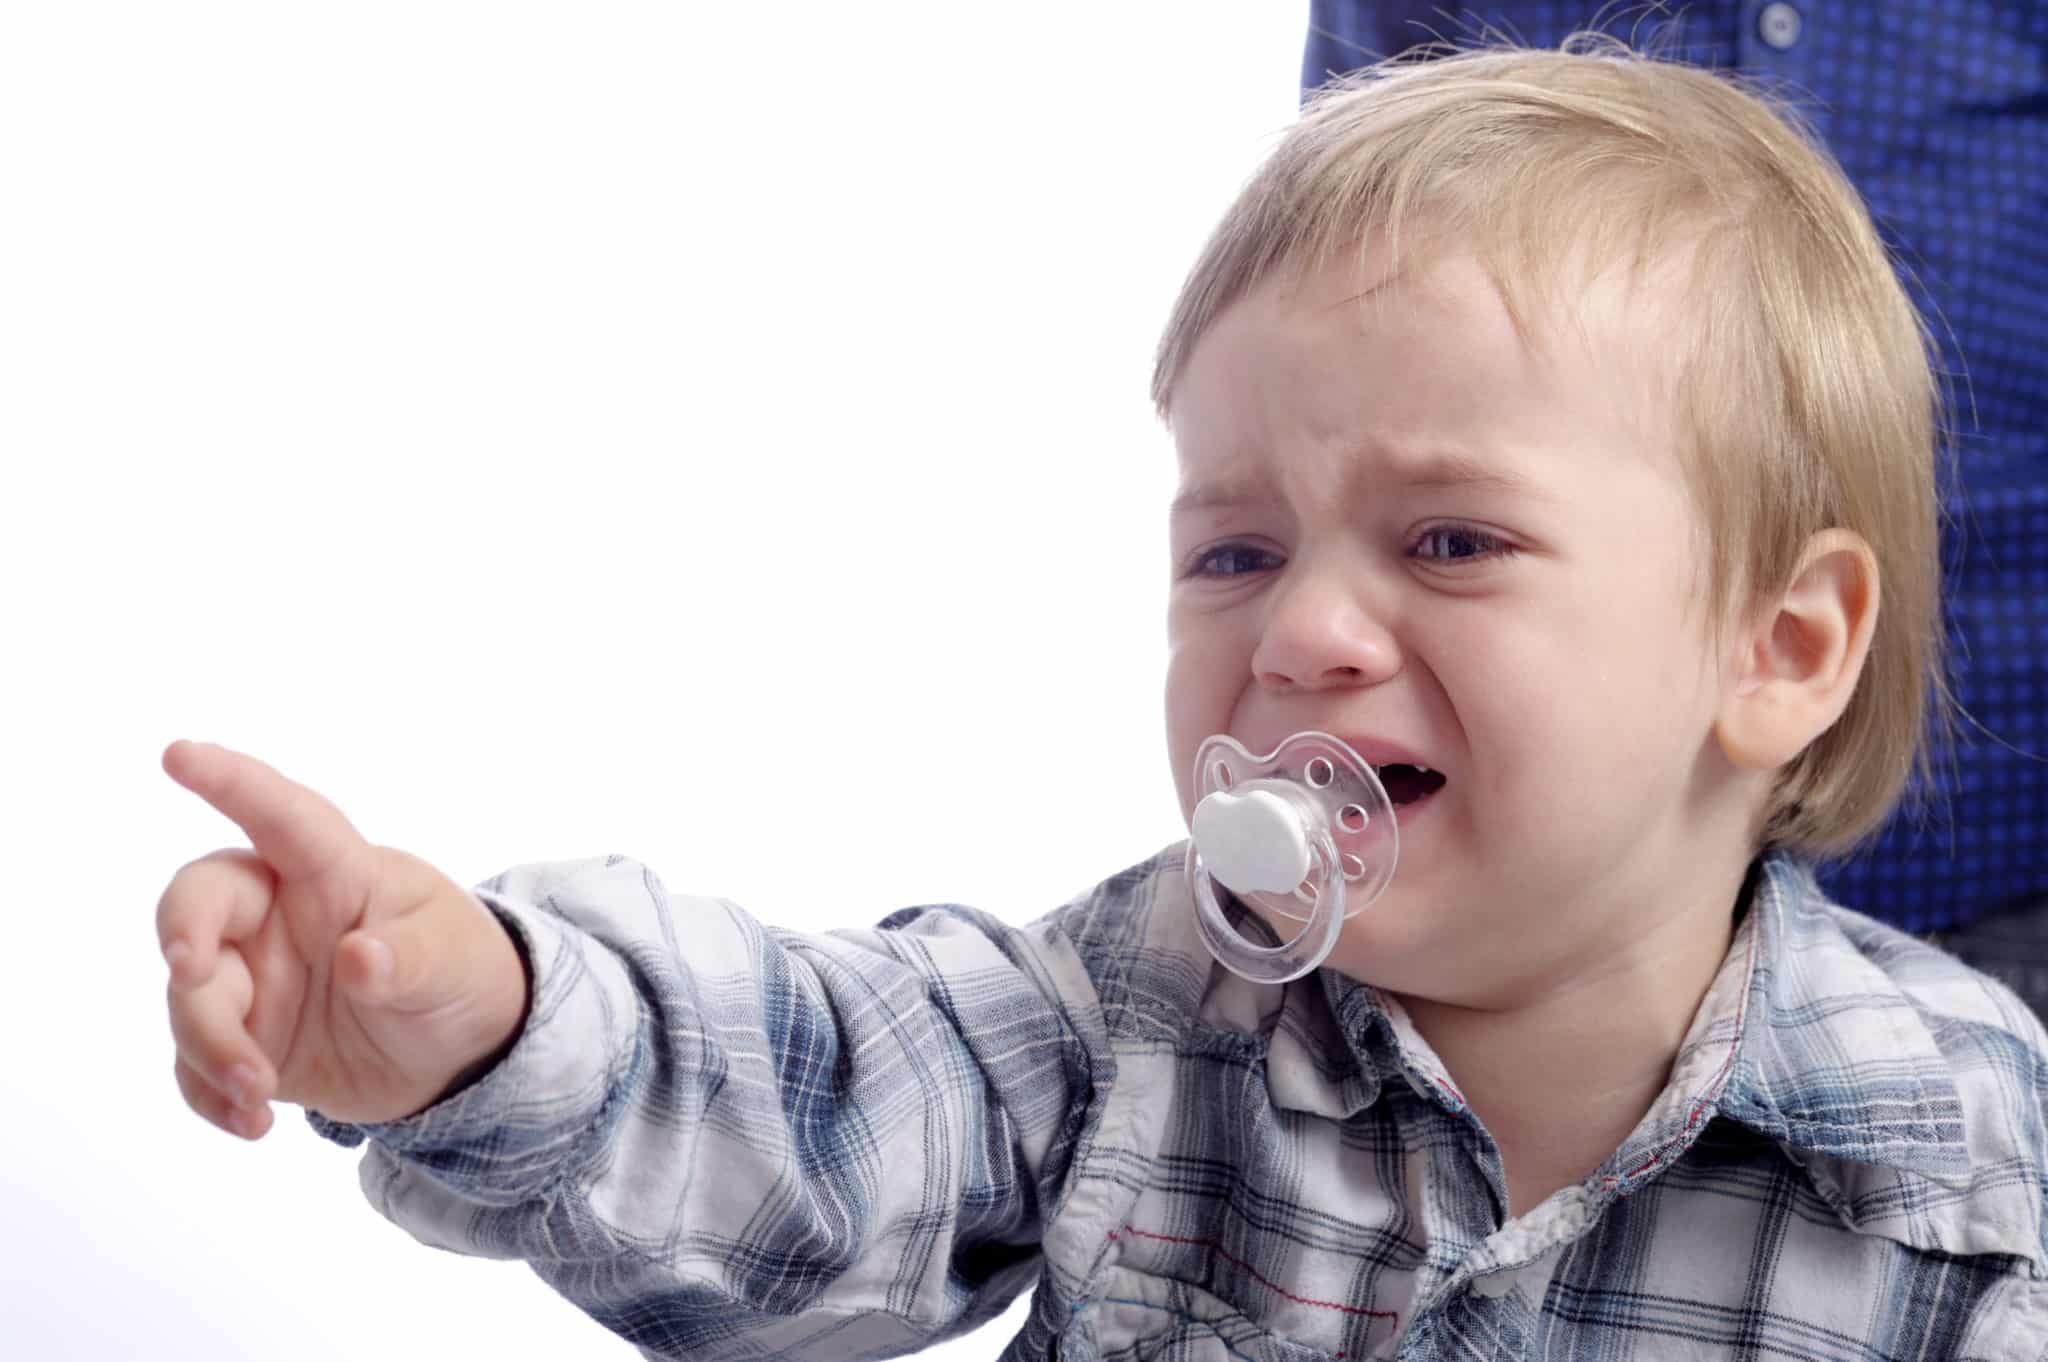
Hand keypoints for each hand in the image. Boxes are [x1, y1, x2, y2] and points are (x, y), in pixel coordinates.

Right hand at [158, 740, 528, 1138]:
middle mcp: (279, 914)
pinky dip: (210, 1094)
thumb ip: (409, 960)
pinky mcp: (244, 1036)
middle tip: (190, 971)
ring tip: (258, 1095)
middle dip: (184, 934)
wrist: (463, 1055)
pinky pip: (196, 1061)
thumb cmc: (461, 974)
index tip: (180, 754)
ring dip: (210, 1046)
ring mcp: (254, 975)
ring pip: (190, 994)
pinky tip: (253, 1123)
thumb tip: (361, 960)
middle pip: (201, 902)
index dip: (233, 781)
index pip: (282, 815)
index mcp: (337, 872)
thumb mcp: (453, 965)